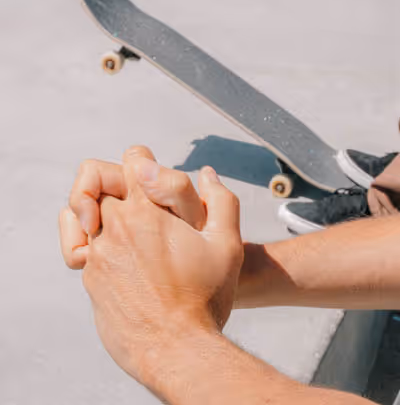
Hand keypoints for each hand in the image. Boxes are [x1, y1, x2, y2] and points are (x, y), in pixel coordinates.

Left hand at [60, 148, 242, 385]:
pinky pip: (79, 246)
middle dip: (119, 187)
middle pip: (102, 182)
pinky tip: (114, 254)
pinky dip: (91, 242)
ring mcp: (98, 252)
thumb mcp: (227, 245)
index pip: (133, 159)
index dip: (144, 163)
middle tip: (140, 205)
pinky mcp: (89, 277)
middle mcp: (116, 226)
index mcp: (147, 211)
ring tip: (128, 232)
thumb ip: (221, 200)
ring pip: (86, 214)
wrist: (177, 350)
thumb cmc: (204, 297)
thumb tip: (206, 173)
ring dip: (103, 214)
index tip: (150, 178)